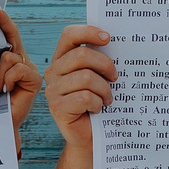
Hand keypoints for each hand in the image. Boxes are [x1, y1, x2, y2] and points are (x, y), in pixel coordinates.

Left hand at [0, 4, 41, 131]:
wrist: (0, 124)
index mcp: (11, 60)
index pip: (9, 36)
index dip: (3, 21)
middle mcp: (22, 61)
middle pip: (12, 37)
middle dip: (2, 22)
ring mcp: (30, 69)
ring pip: (10, 56)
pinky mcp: (35, 79)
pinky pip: (17, 68)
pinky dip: (7, 79)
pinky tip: (5, 90)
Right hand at [45, 23, 116, 148]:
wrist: (90, 136)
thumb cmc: (97, 103)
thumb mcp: (98, 77)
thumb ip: (98, 60)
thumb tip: (114, 41)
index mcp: (62, 59)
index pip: (69, 35)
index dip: (88, 32)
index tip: (108, 38)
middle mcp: (53, 72)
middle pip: (81, 55)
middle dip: (105, 65)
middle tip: (115, 78)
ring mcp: (52, 90)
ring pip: (86, 78)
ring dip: (104, 89)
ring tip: (108, 99)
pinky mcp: (57, 107)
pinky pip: (85, 97)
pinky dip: (97, 103)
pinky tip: (97, 109)